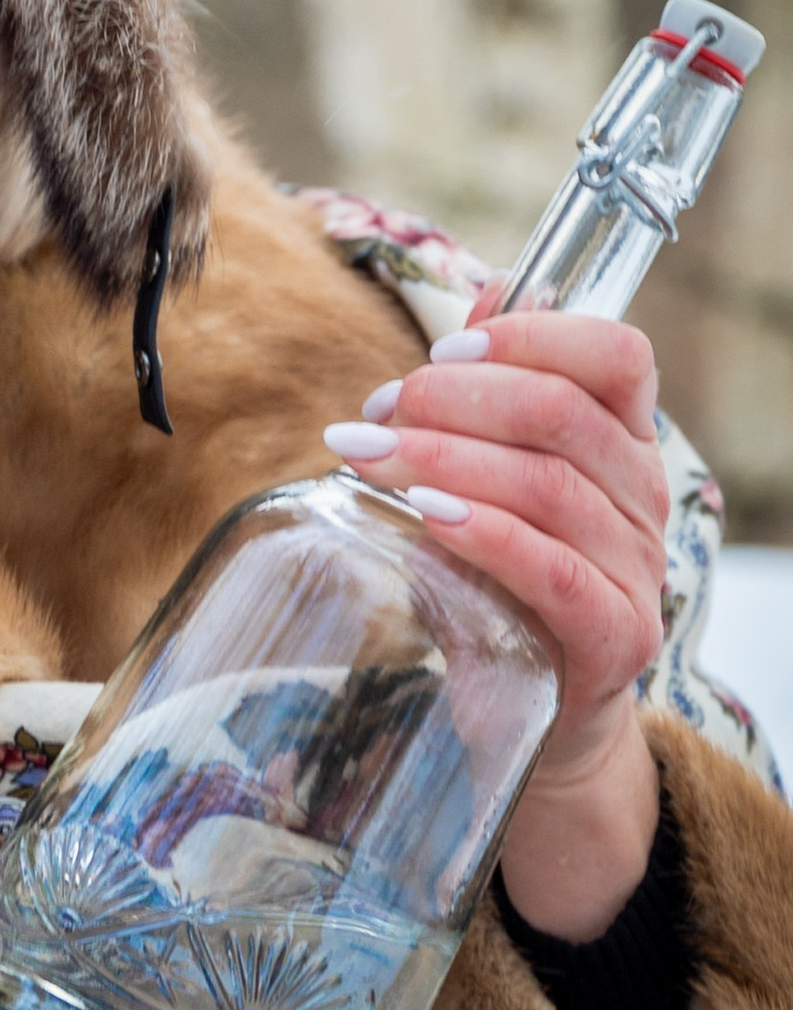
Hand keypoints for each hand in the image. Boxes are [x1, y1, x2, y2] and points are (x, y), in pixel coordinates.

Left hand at [323, 299, 667, 940]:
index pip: (616, 357)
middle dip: (456, 400)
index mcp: (624, 445)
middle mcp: (644, 500)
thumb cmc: (502, 586)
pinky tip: (424, 514)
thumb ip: (490, 395)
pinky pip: (553, 571)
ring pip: (551, 487)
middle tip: (373, 415)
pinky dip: (485, 534)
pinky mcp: (612, 639)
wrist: (537, 715)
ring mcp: (637, 572)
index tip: (440, 349)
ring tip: (365, 457)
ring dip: (446, 459)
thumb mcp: (488, 482)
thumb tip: (479, 294)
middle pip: (566, 414)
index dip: (531, 335)